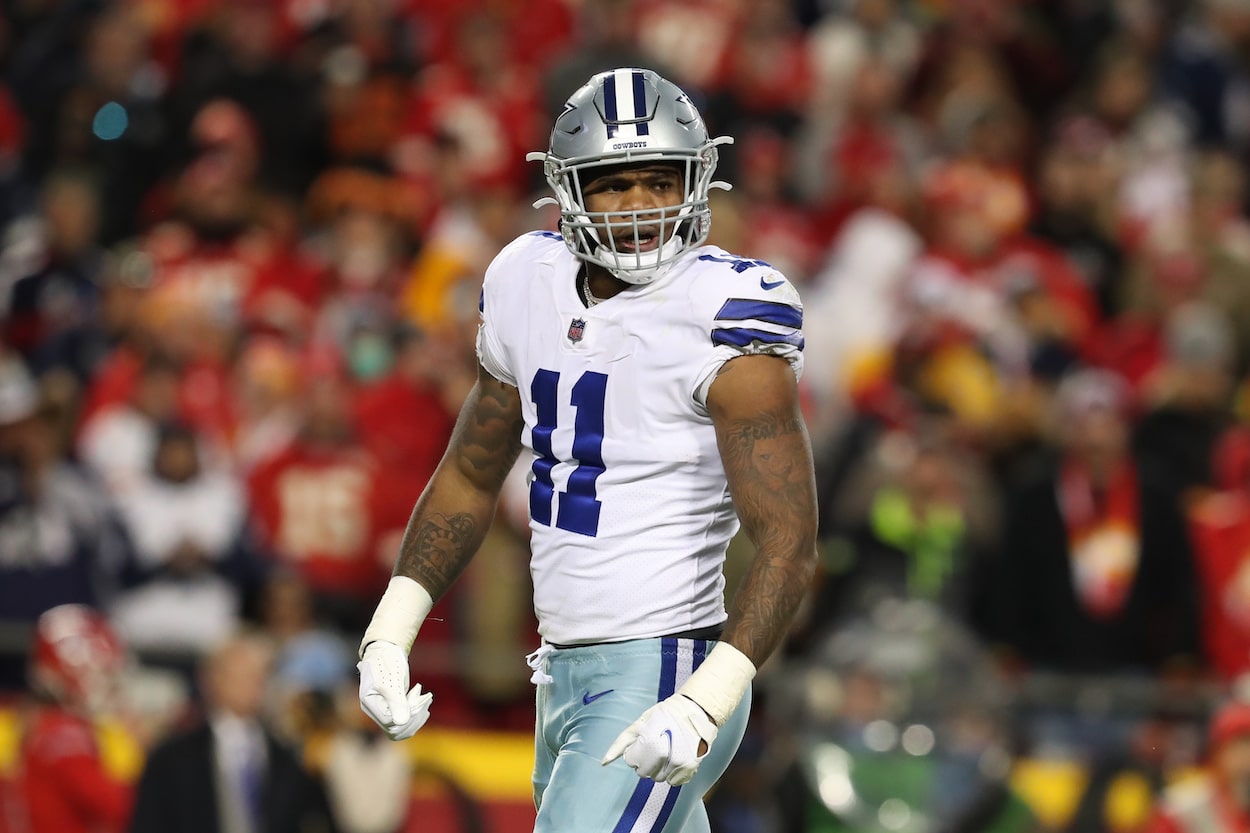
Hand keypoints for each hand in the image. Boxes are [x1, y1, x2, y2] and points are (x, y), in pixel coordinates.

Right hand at [357, 641, 432, 740]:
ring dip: (418, 717)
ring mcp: (384, 711)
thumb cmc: (387, 661)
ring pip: (402, 729)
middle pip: (396, 731)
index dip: (408, 715)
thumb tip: (402, 723)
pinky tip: (424, 702)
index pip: (390, 723)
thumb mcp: (392, 680)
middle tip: (426, 699)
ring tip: (427, 699)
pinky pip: (406, 723)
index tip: (419, 698)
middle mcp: (376, 711)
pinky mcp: (394, 709)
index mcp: (370, 704)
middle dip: (414, 717)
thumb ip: (396, 702)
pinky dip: (417, 715)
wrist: (387, 651)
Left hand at [601, 694, 717, 784]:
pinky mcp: (689, 768)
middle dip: (646, 761)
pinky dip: (673, 773)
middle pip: (644, 773)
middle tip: (655, 746)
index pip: (631, 762)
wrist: (695, 711)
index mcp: (648, 744)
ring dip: (659, 768)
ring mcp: (677, 764)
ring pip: (658, 779)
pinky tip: (676, 757)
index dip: (636, 751)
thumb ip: (621, 744)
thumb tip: (604, 762)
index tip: (645, 741)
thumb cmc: (665, 715)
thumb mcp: (639, 724)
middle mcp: (663, 756)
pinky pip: (674, 782)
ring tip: (667, 750)